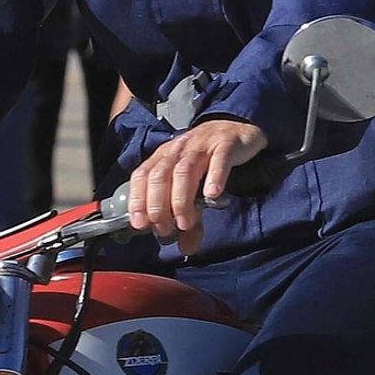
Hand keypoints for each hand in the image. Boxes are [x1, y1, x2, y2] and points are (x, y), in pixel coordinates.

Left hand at [126, 117, 267, 247]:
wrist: (236, 127)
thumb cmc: (207, 159)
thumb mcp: (194, 187)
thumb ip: (190, 218)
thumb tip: (187, 247)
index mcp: (163, 158)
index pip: (142, 177)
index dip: (137, 200)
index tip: (140, 224)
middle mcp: (178, 151)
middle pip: (160, 176)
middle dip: (158, 205)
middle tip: (166, 229)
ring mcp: (201, 146)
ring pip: (184, 170)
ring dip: (181, 199)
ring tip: (185, 222)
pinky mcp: (225, 146)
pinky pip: (218, 160)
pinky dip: (215, 177)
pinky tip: (213, 194)